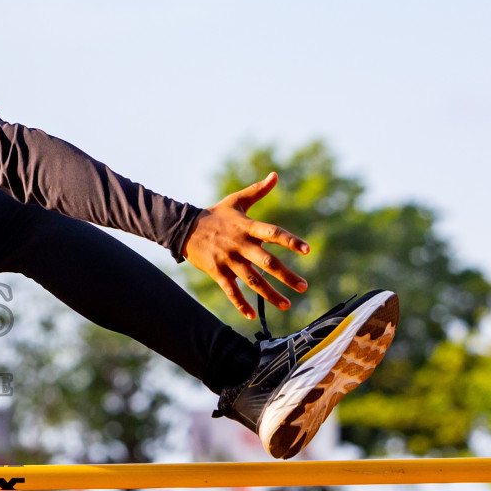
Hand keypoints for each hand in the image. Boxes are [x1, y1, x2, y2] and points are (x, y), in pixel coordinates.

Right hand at [183, 172, 309, 320]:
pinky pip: (231, 291)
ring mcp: (227, 260)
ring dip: (269, 294)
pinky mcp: (217, 272)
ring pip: (252, 280)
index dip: (290, 241)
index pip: (273, 234)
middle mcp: (239, 244)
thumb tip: (276, 175)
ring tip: (287, 304)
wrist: (184, 228)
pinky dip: (241, 304)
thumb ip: (258, 190)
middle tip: (303, 286)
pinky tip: (252, 315)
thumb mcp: (237, 201)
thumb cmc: (216, 214)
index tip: (307, 250)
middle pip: (266, 262)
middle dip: (286, 276)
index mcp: (247, 227)